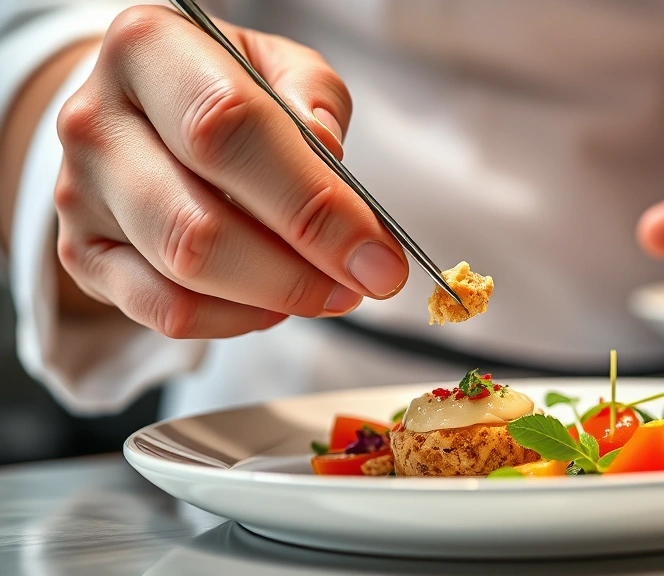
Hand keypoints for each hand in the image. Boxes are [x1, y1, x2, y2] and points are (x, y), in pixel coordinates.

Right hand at [54, 5, 408, 337]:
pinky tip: (273, 301)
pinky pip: (165, 312)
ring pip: (183, 273)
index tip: (376, 253)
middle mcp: (97, 121)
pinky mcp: (84, 253)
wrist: (144, 107)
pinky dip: (235, 318)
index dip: (312, 203)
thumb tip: (327, 154)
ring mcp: (80, 194)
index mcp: (148, 48)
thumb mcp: (277, 66)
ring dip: (276, 296)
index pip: (230, 129)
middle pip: (200, 223)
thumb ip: (313, 99)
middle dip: (300, 269)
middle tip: (363, 282)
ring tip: (329, 288)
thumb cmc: (223, 86)